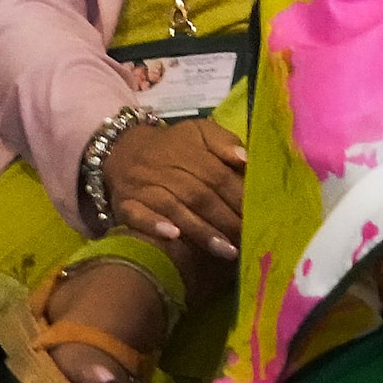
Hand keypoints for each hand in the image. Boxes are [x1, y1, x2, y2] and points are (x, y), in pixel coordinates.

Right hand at [93, 117, 244, 258]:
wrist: (121, 149)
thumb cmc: (172, 146)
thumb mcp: (198, 132)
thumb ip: (224, 142)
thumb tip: (246, 160)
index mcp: (186, 150)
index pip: (217, 175)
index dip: (238, 196)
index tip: (261, 217)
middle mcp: (163, 168)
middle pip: (199, 195)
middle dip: (225, 220)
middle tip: (249, 241)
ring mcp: (142, 187)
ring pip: (174, 208)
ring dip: (200, 230)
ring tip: (227, 251)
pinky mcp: (125, 203)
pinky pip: (137, 214)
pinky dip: (154, 225)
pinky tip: (173, 237)